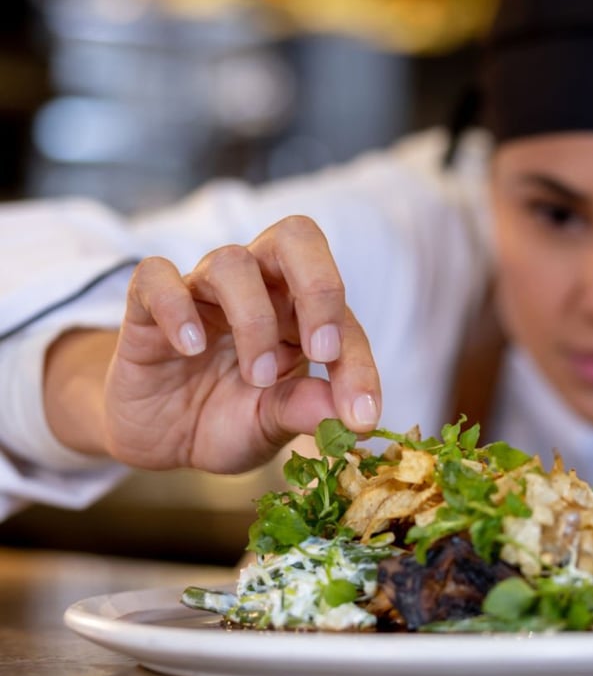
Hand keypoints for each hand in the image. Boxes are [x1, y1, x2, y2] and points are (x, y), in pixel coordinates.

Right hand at [45, 216, 380, 471]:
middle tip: (322, 352)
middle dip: (320, 287)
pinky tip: (191, 348)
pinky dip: (177, 308)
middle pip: (295, 238)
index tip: (361, 415)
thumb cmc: (224, 419)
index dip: (357, 363)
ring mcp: (202, 291)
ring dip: (253, 319)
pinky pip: (156, 277)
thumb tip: (348, 418)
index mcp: (297, 313)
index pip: (340, 315)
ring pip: (231, 261)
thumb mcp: (269, 426)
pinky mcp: (147, 305)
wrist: (157, 437)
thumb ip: (304, 411)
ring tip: (257, 377)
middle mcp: (256, 288)